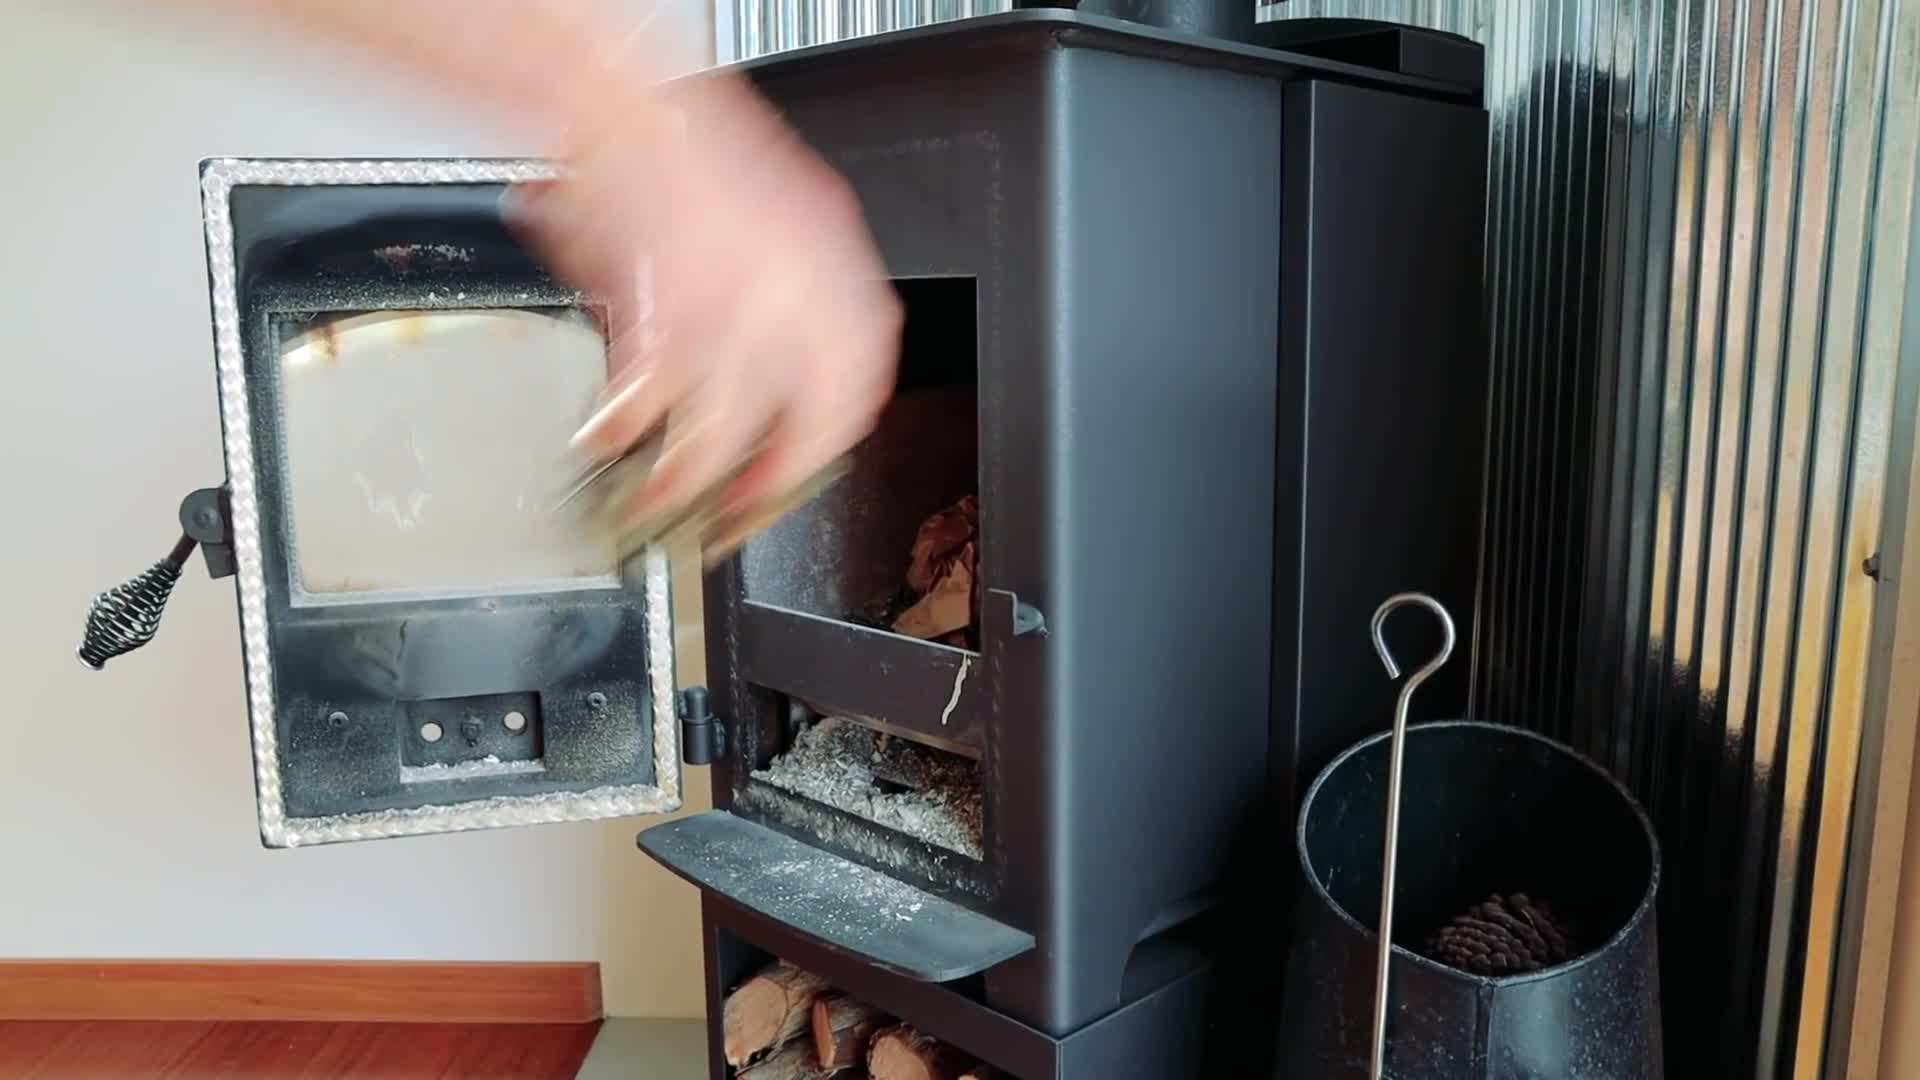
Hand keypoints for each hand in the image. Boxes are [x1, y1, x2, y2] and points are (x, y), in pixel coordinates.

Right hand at [510, 73, 902, 560]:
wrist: (624, 100)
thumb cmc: (691, 159)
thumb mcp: (777, 228)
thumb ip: (791, 305)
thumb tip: (778, 385)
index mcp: (837, 270)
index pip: (860, 383)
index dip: (827, 441)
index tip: (797, 471)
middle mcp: (801, 291)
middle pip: (806, 422)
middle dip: (768, 482)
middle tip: (732, 513)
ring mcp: (737, 305)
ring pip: (721, 431)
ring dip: (683, 481)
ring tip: (655, 505)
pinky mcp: (667, 311)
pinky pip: (649, 400)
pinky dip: (622, 430)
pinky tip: (605, 440)